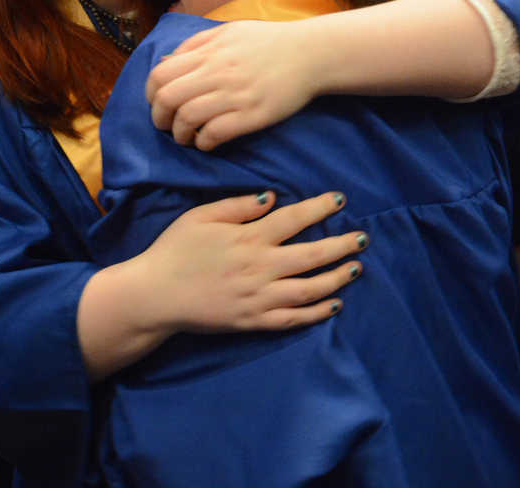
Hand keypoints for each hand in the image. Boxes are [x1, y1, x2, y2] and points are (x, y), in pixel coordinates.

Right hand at [134, 190, 364, 333]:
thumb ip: (237, 206)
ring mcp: (259, 298)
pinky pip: (293, 319)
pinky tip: (334, 304)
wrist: (155, 295)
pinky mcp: (254, 322)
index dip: (320, 208)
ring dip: (336, 278)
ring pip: (309, 289)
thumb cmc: (176, 250)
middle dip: (341, 245)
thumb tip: (272, 197)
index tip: (340, 201)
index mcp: (248, 238)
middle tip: (364, 238)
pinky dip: (317, 312)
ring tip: (356, 267)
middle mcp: (260, 268)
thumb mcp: (201, 216)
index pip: (293, 219)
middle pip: (311, 255)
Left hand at [145, 20, 317, 148]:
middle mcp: (217, 72)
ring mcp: (235, 94)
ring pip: (187, 119)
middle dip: (158, 118)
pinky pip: (215, 133)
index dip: (150, 93)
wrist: (311, 53)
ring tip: (186, 136)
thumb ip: (196, 44)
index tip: (157, 103)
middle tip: (166, 125)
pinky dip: (203, 142)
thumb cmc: (270, 41)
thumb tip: (166, 62)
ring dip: (180, 134)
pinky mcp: (253, 115)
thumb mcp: (229, 31)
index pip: (160, 74)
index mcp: (209, 51)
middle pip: (167, 99)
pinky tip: (207, 142)